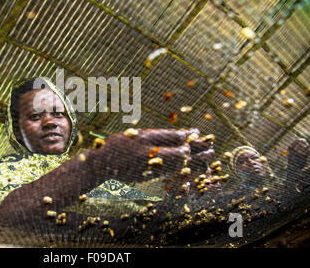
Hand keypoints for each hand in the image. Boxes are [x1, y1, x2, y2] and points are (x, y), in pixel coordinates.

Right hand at [83, 128, 198, 181]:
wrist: (99, 164)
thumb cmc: (115, 146)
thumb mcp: (134, 135)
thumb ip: (154, 136)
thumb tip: (179, 138)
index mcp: (144, 137)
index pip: (173, 136)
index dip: (188, 135)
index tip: (198, 133)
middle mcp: (147, 151)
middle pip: (179, 151)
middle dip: (197, 150)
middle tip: (211, 148)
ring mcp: (147, 165)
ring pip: (178, 165)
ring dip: (195, 162)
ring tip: (208, 160)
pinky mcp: (147, 176)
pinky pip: (170, 174)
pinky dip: (184, 171)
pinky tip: (193, 170)